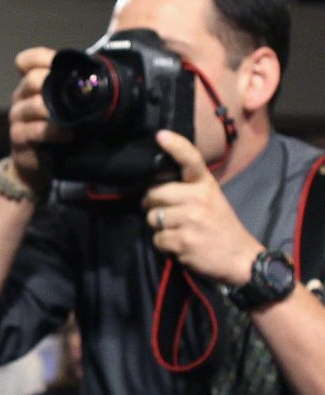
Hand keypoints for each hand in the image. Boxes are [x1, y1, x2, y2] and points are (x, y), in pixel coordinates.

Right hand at [7, 47, 68, 193]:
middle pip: (32, 79)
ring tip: (74, 119)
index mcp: (32, 84)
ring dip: (54, 111)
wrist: (39, 162)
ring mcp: (17, 117)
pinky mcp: (18, 137)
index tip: (62, 64)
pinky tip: (67, 134)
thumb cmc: (58, 129)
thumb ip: (75, 88)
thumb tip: (106, 63)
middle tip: (78, 94)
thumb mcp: (66, 106)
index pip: (27, 60)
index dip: (43, 58)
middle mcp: (21, 96)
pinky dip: (51, 132)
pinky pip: (31, 130)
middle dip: (54, 83)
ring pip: (32, 105)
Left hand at [141, 130, 259, 286]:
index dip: (175, 146)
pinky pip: (157, 239)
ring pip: (152, 218)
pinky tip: (182, 246)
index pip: (190, 160)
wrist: (242, 260)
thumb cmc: (221, 227)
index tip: (161, 135)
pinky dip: (165, 245)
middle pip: (154, 194)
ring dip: (159, 228)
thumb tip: (154, 184)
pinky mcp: (183, 241)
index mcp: (206, 185)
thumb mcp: (212, 199)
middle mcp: (198, 198)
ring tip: (179, 231)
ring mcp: (190, 219)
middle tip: (167, 213)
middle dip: (152, 205)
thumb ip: (188, 189)